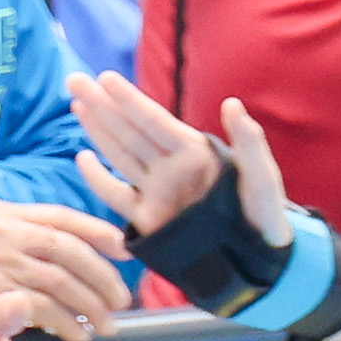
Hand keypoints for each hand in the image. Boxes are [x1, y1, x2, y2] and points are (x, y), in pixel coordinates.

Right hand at [0, 200, 132, 340]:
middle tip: (120, 301)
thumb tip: (98, 248)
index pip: (59, 217)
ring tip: (104, 324)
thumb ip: (27, 237)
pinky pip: (40, 307)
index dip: (98, 233)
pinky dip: (65, 322)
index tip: (126, 251)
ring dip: (90, 306)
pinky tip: (76, 333)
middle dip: (102, 278)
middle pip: (65, 250)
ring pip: (58, 281)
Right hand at [69, 75, 287, 242]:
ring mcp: (157, 192)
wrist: (256, 262)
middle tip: (74, 81)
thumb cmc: (265, 217)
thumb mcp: (262, 178)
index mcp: (195, 154)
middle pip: (129, 131)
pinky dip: (98, 178)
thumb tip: (232, 104)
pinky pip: (116, 195)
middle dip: (102, 106)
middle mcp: (172, 168)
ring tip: (76, 104)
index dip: (129, 100)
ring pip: (119, 154)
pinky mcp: (147, 219)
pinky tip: (82, 158)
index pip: (154, 121)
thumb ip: (249, 143)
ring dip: (96, 130)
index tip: (105, 78)